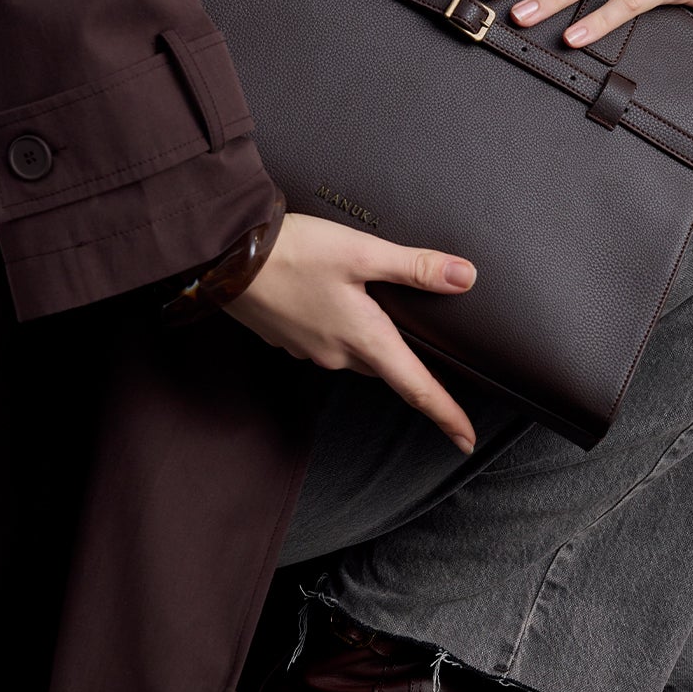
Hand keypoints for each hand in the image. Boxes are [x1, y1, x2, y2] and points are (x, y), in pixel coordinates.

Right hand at [220, 211, 479, 453]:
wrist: (225, 257)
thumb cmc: (294, 252)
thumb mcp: (362, 252)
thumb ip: (414, 267)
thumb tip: (464, 277)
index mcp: (364, 338)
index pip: (416, 388)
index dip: (447, 415)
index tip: (467, 439)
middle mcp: (337, 354)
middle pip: (386, 370)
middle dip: (408, 371)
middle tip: (435, 367)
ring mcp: (309, 349)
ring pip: (355, 355)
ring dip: (372, 344)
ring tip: (382, 320)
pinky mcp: (288, 337)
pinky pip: (326, 342)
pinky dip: (340, 330)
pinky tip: (337, 303)